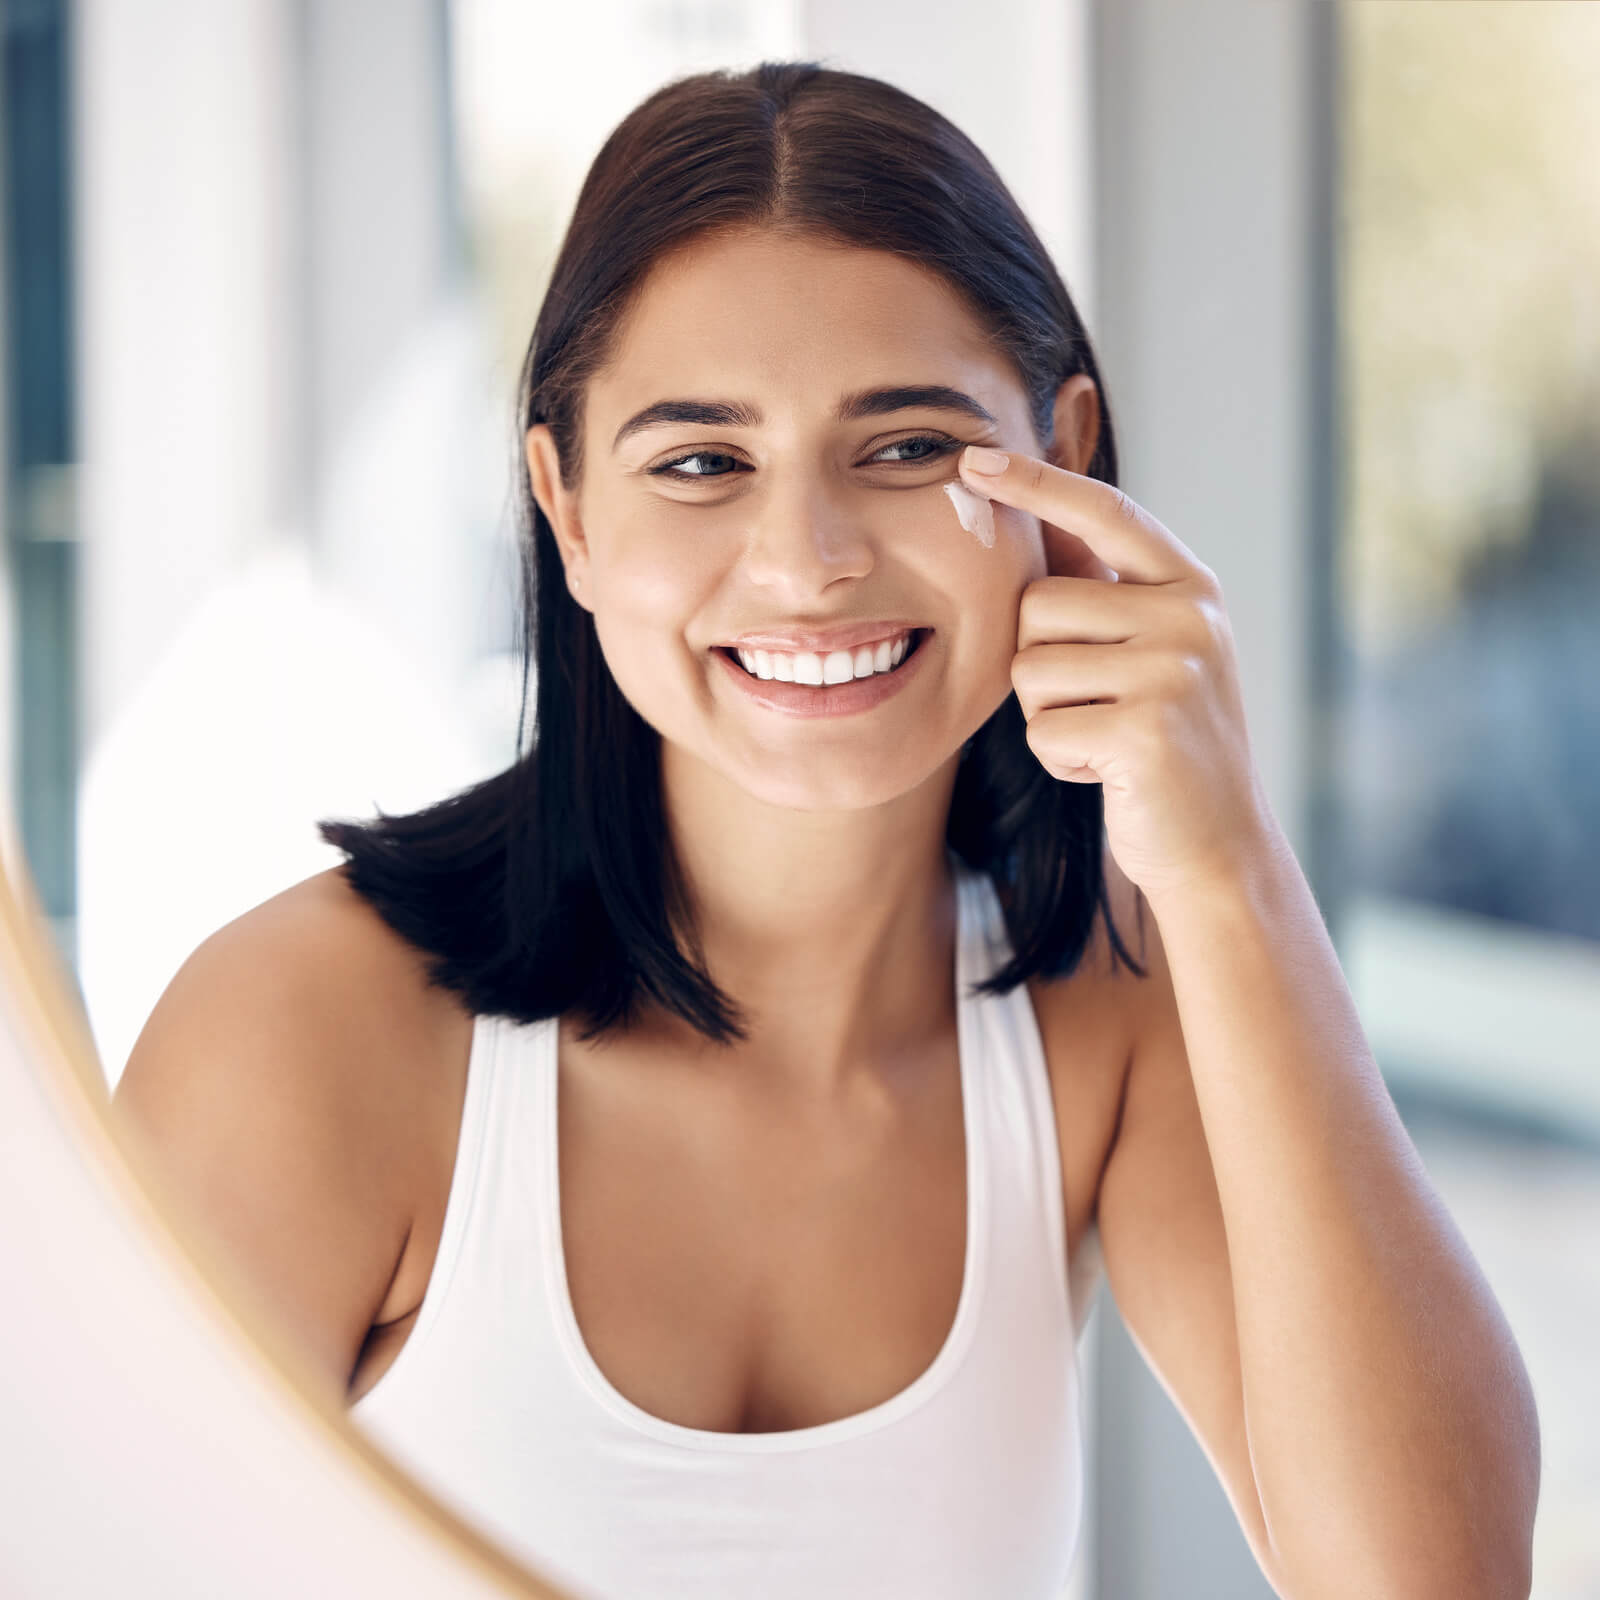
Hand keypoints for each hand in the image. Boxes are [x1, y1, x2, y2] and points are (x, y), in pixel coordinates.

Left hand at [959, 445, 1280, 905]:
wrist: (1217, 845)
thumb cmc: (1165, 743)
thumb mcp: (1152, 652)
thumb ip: (1107, 590)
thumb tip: (1033, 515)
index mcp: (1190, 586)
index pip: (1105, 512)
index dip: (1037, 482)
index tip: (973, 457)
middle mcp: (1190, 616)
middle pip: (1037, 606)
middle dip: (1041, 663)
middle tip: (1098, 707)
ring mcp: (1173, 671)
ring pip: (1029, 668)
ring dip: (1048, 715)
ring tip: (1106, 738)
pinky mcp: (1145, 730)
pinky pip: (1042, 728)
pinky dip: (1059, 760)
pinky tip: (1108, 772)